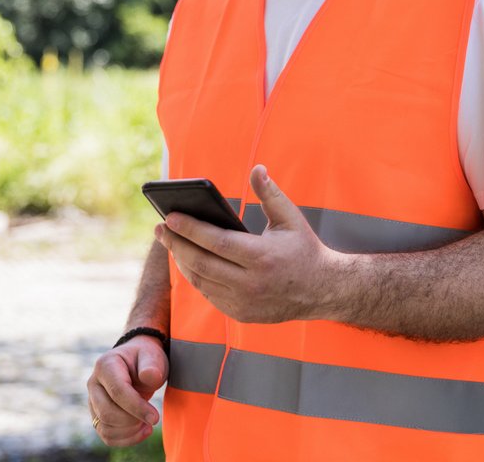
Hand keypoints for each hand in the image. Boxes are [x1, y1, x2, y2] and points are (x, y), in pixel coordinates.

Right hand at [86, 334, 167, 446]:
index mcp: (105, 365)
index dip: (136, 407)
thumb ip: (152, 366)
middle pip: (107, 413)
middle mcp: (93, 383)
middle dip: (132, 420)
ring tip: (148, 423)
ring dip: (130, 431)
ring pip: (105, 427)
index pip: (117, 392)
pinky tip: (142, 430)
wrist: (139, 365)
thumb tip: (149, 376)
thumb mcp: (152, 357)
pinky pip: (107, 436)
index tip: (155, 418)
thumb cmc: (146, 360)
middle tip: (153, 417)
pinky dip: (126, 439)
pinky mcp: (97, 416)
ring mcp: (93, 401)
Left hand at [157, 165, 340, 323]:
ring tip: (170, 242)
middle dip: (176, 244)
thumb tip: (257, 168)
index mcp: (262, 257)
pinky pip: (209, 294)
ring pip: (201, 281)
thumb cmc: (304, 249)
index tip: (169, 217)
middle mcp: (251, 283)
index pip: (216, 242)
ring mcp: (244, 302)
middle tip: (160, 229)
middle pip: (201, 263)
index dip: (190, 229)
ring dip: (182, 261)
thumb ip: (270, 194)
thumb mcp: (291, 218)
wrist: (323, 290)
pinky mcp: (241, 314)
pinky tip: (187, 261)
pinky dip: (195, 277)